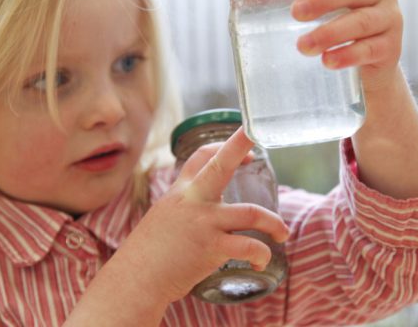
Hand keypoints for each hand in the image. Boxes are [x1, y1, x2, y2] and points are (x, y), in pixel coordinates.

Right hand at [117, 128, 289, 303]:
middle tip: (257, 136)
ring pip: (252, 213)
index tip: (247, 146)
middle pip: (221, 163)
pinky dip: (262, 254)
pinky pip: (249, 247)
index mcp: (180, 192)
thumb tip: (208, 215)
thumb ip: (187, 210)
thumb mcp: (164, 219)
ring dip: (274, 224)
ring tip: (282, 233)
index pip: (202, 156)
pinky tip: (260, 262)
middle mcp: (193, 200)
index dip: (225, 145)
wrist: (135, 280)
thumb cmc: (149, 254)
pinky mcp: (212, 247)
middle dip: (241, 144)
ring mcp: (204, 222)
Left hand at [291, 0, 402, 93]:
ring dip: (329, 33)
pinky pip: (370, 49)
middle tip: (295, 13)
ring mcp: (390, 21)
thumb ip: (304, 0)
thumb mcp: (328, 12)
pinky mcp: (392, 49)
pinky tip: (328, 61)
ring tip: (303, 47)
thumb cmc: (340, 33)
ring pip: (361, 21)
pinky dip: (346, 55)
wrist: (370, 74)